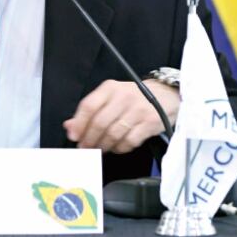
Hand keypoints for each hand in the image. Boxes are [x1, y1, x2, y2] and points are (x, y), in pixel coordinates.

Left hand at [63, 79, 179, 153]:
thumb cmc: (134, 98)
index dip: (79, 124)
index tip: (74, 136)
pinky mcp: (150, 122)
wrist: (166, 94)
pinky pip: (129, 142)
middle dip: (90, 140)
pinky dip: (120, 148)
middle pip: (100, 123)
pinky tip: (118, 146)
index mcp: (111, 88)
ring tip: (102, 148)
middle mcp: (124, 96)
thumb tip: (69, 126)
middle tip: (86, 148)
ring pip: (113, 134)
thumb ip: (91, 111)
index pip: (89, 105)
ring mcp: (138, 110)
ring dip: (104, 146)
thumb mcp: (112, 97)